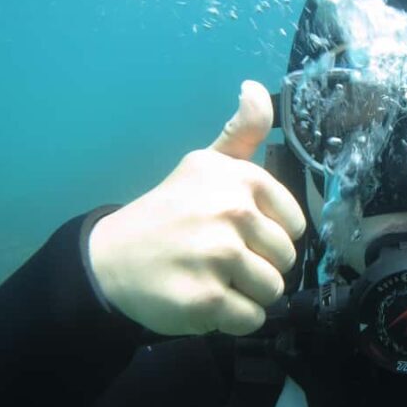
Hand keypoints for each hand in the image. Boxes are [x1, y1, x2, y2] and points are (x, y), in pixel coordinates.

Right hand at [89, 81, 305, 334]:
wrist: (111, 258)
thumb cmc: (170, 212)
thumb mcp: (206, 163)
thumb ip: (242, 130)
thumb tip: (256, 87)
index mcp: (240, 178)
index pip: (295, 224)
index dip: (269, 235)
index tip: (237, 233)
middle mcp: (231, 211)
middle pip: (285, 259)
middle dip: (259, 266)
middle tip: (220, 260)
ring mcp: (218, 256)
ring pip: (273, 290)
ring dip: (248, 295)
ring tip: (213, 279)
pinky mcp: (206, 300)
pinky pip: (252, 319)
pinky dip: (233, 320)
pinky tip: (205, 301)